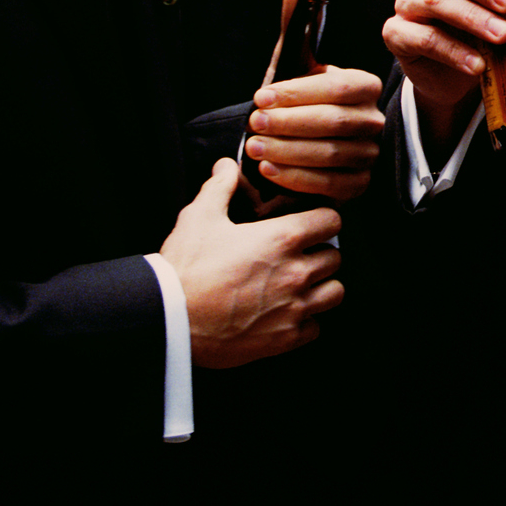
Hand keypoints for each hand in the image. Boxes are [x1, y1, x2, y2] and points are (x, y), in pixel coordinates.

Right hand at [160, 160, 343, 368]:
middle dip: (321, 253)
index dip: (322, 219)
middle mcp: (296, 272)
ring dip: (321, 287)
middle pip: (336, 257)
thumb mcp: (200, 218)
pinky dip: (306, 321)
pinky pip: (315, 328)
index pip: (332, 220)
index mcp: (283, 238)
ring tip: (300, 285)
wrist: (169, 319)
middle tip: (300, 256)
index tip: (310, 224)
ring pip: (334, 293)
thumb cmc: (185, 269)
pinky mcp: (285, 339)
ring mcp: (294, 308)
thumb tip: (226, 166)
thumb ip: (220, 187)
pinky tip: (286, 314)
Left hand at [243, 0, 385, 204]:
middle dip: (288, 123)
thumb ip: (296, 23)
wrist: (292, 146)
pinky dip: (298, 178)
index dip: (299, 92)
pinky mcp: (359, 185)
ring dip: (288, 151)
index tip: (262, 95)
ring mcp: (368, 154)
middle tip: (254, 122)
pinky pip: (333, 186)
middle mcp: (372, 119)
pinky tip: (271, 169)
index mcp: (361, 85)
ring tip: (255, 148)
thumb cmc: (292, 104)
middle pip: (335, 122)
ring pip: (332, 155)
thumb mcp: (292, 63)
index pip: (339, 87)